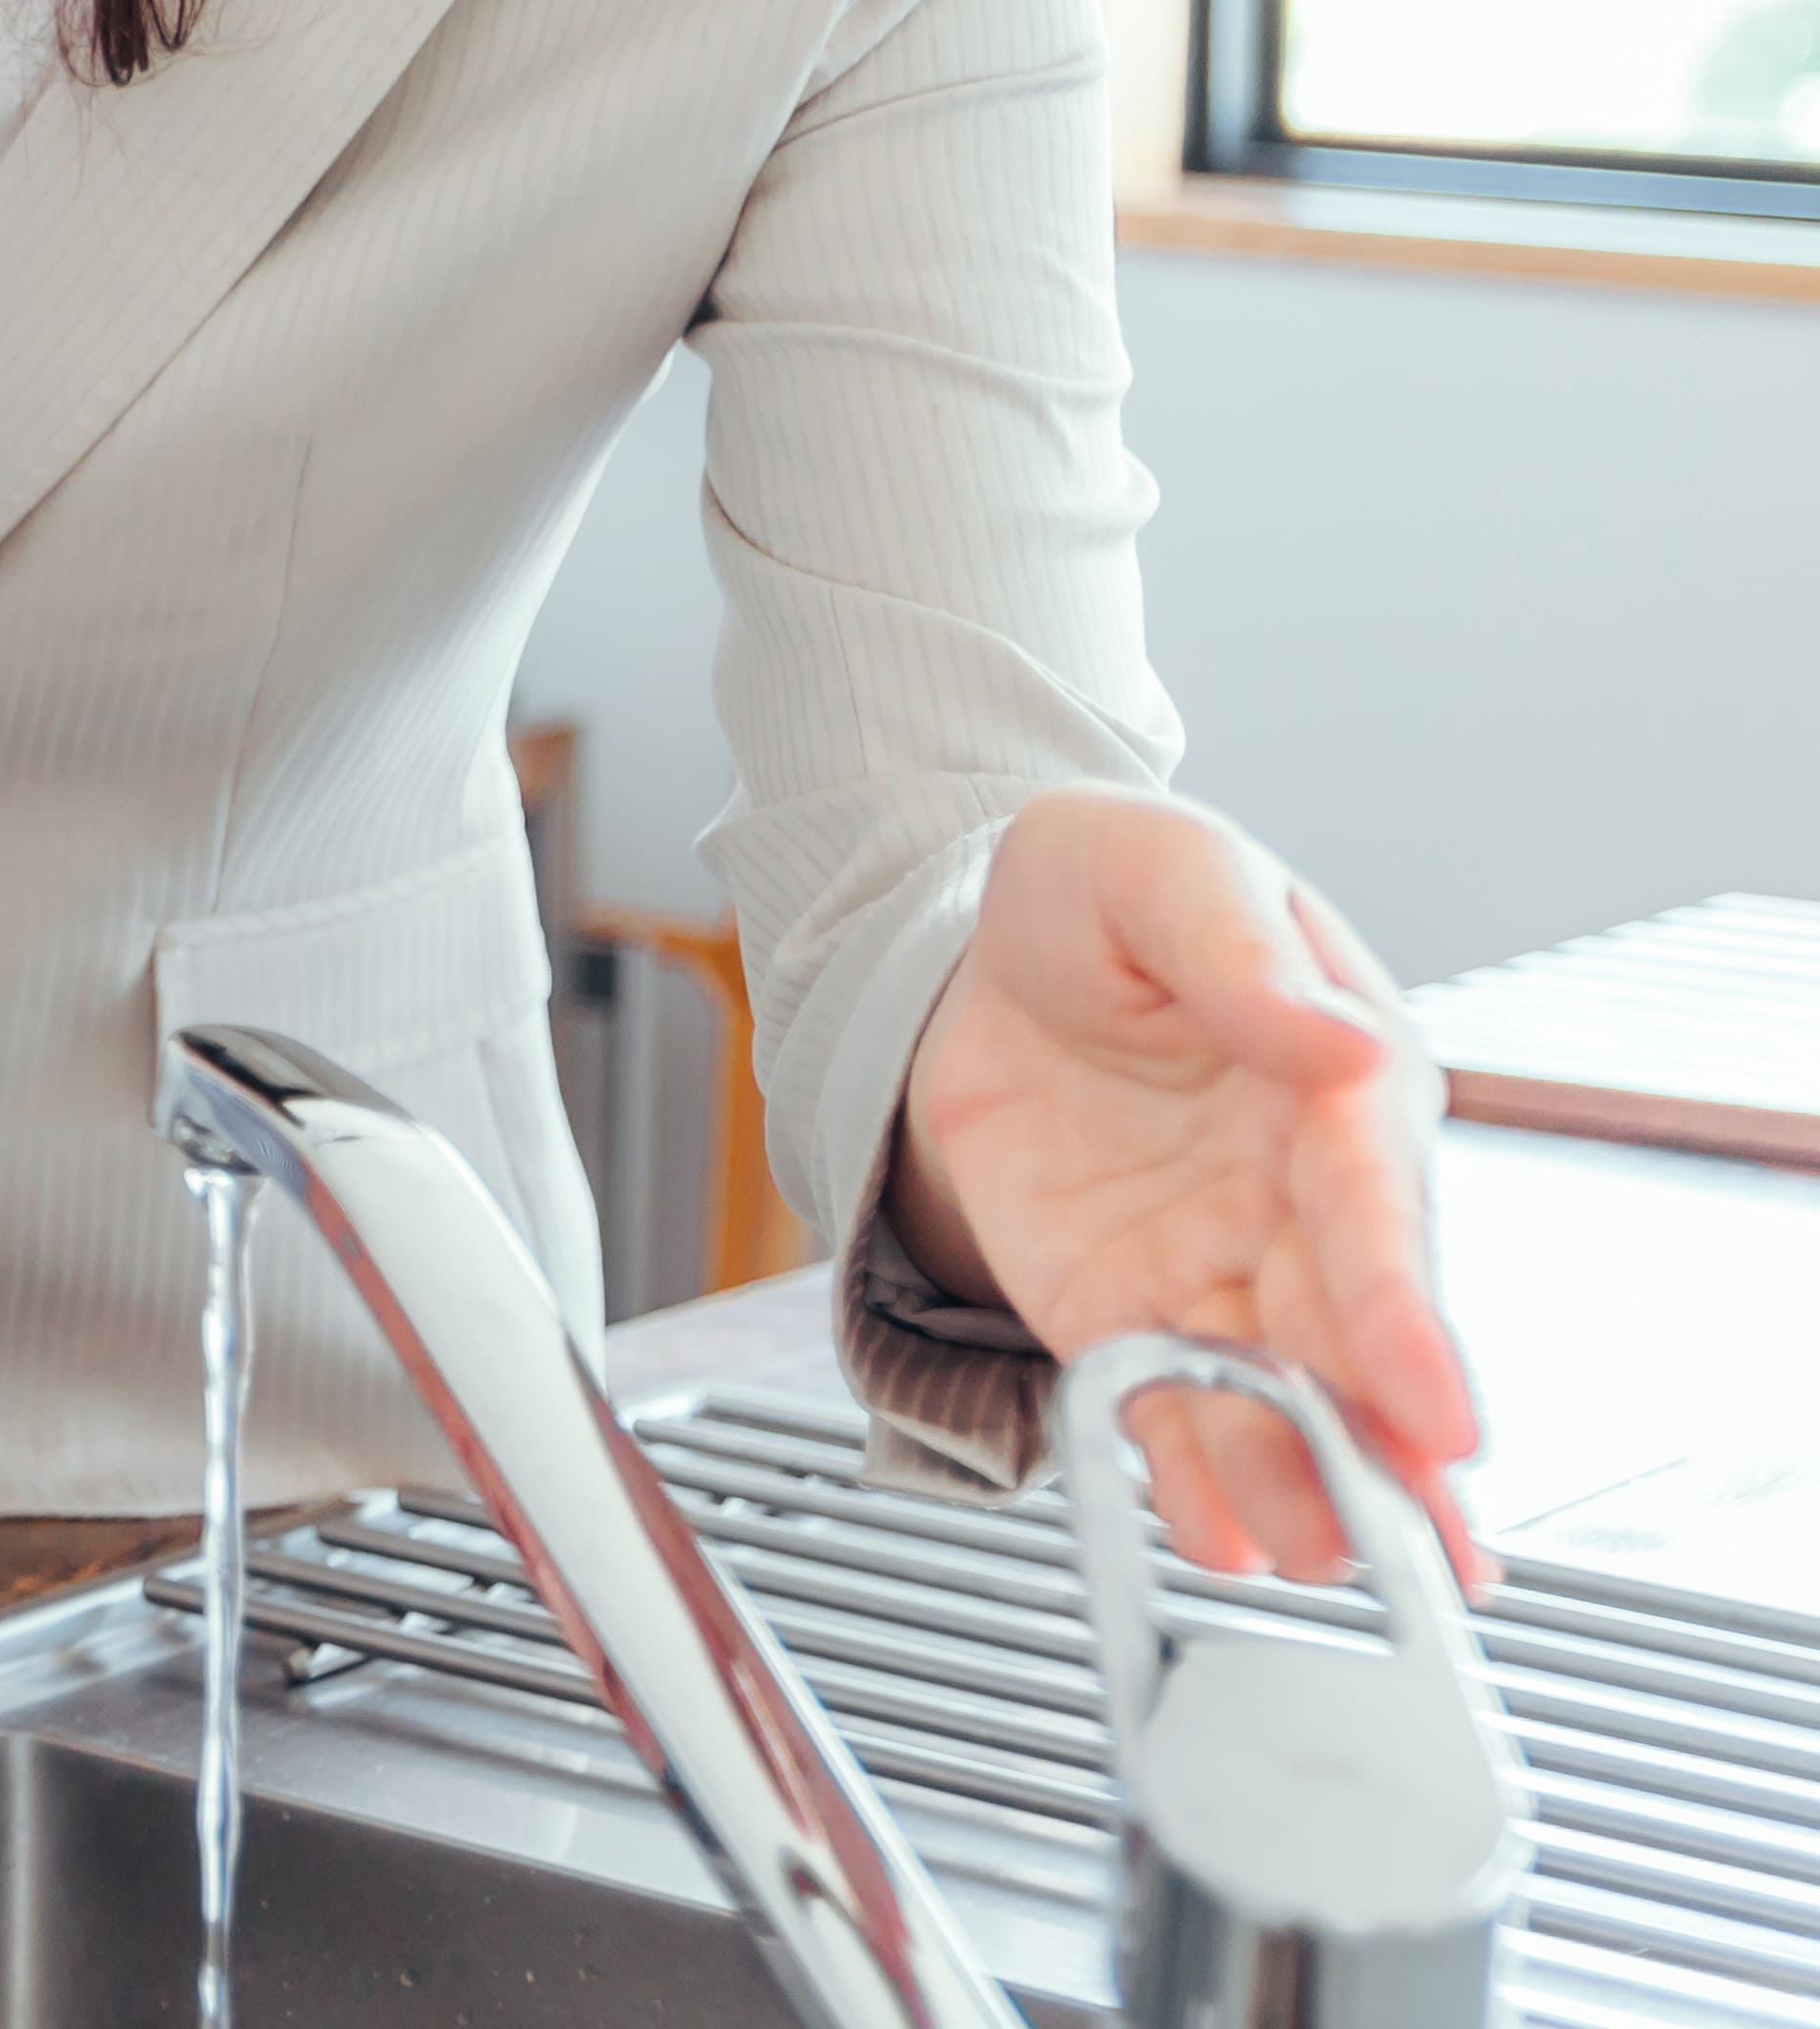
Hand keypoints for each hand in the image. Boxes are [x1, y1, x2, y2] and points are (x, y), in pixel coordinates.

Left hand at [891, 788, 1480, 1585]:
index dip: (1406, 1322)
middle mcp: (1302, 1200)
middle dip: (1384, 1447)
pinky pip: (1167, 1403)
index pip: (1378, 1217)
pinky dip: (1191, 1475)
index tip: (1442, 1419)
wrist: (988, 947)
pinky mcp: (1132, 1309)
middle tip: (1409, 1549)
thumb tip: (1340, 1040)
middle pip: (1351, 1338)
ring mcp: (1224, 1267)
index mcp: (1341, 1086)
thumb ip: (1236, 951)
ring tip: (1317, 1560)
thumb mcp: (1155, 870)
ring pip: (1277, 1394)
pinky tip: (1216, 1540)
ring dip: (1300, 1481)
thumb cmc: (1106, 892)